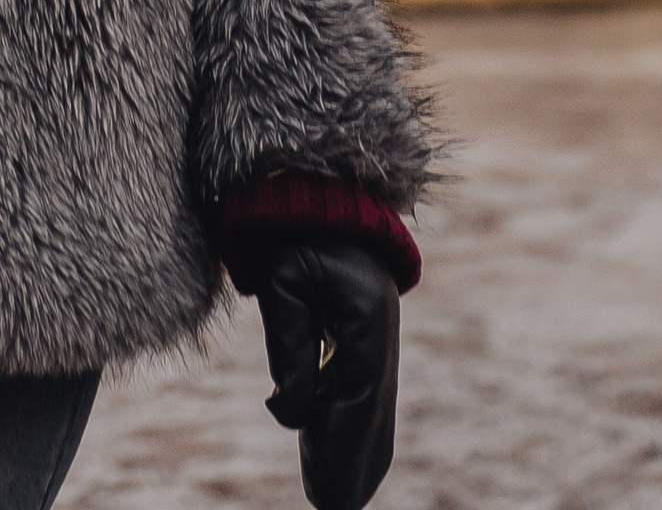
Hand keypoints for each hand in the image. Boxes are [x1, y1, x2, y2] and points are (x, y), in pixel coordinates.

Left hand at [252, 237, 399, 509]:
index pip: (357, 406)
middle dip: (352, 465)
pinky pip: (359, 388)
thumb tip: (290, 415)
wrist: (309, 184)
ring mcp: (373, 333)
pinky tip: (327, 438)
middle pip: (371, 415)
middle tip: (331, 507)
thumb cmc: (291, 226)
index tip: (328, 500)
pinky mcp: (358, 330)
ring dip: (350, 447)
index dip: (342, 455)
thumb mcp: (282, 280)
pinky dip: (347, 420)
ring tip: (331, 492)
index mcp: (369, 323)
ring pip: (368, 406)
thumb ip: (288, 346)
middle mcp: (378, 335)